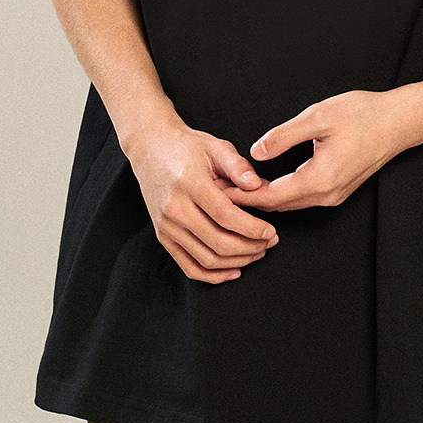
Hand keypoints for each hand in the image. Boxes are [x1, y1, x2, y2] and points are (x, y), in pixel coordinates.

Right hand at [125, 119, 280, 282]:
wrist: (151, 148)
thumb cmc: (187, 146)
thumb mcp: (215, 146)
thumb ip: (238, 165)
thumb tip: (257, 185)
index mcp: (189, 184)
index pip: (225, 215)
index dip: (252, 228)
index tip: (271, 231)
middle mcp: (174, 208)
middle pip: (218, 241)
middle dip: (250, 247)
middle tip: (270, 242)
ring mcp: (166, 226)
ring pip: (206, 258)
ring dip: (237, 262)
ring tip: (257, 253)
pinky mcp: (163, 236)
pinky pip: (189, 266)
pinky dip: (213, 275)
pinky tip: (234, 270)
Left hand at [218, 90, 405, 212]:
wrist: (400, 121)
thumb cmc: (364, 114)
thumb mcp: (318, 117)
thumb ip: (283, 136)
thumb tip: (255, 153)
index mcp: (319, 179)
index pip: (271, 197)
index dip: (243, 196)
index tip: (219, 190)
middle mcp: (327, 194)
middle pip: (279, 206)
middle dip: (248, 201)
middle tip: (220, 190)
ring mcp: (335, 195)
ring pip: (291, 204)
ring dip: (264, 199)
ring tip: (237, 188)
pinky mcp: (339, 189)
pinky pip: (303, 198)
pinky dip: (281, 194)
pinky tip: (267, 185)